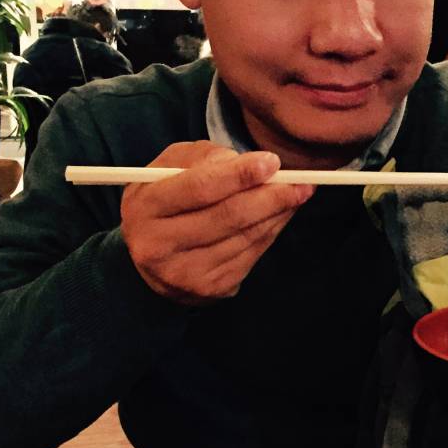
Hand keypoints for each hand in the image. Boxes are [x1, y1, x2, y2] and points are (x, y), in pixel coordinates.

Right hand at [119, 141, 311, 304]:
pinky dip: (270, 232)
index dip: (239, 175)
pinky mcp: (209, 289)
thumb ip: (206, 158)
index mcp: (145, 207)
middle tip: (302, 183)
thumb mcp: (171, 166)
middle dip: (270, 197)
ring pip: (245, 238)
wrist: (149, 254)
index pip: (199, 188)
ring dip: (277, 214)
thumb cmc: (165, 197)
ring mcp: (184, 273)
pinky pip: (251, 255)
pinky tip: (278, 216)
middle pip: (228, 216)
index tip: (272, 162)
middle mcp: (159, 245)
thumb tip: (254, 165)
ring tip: (296, 194)